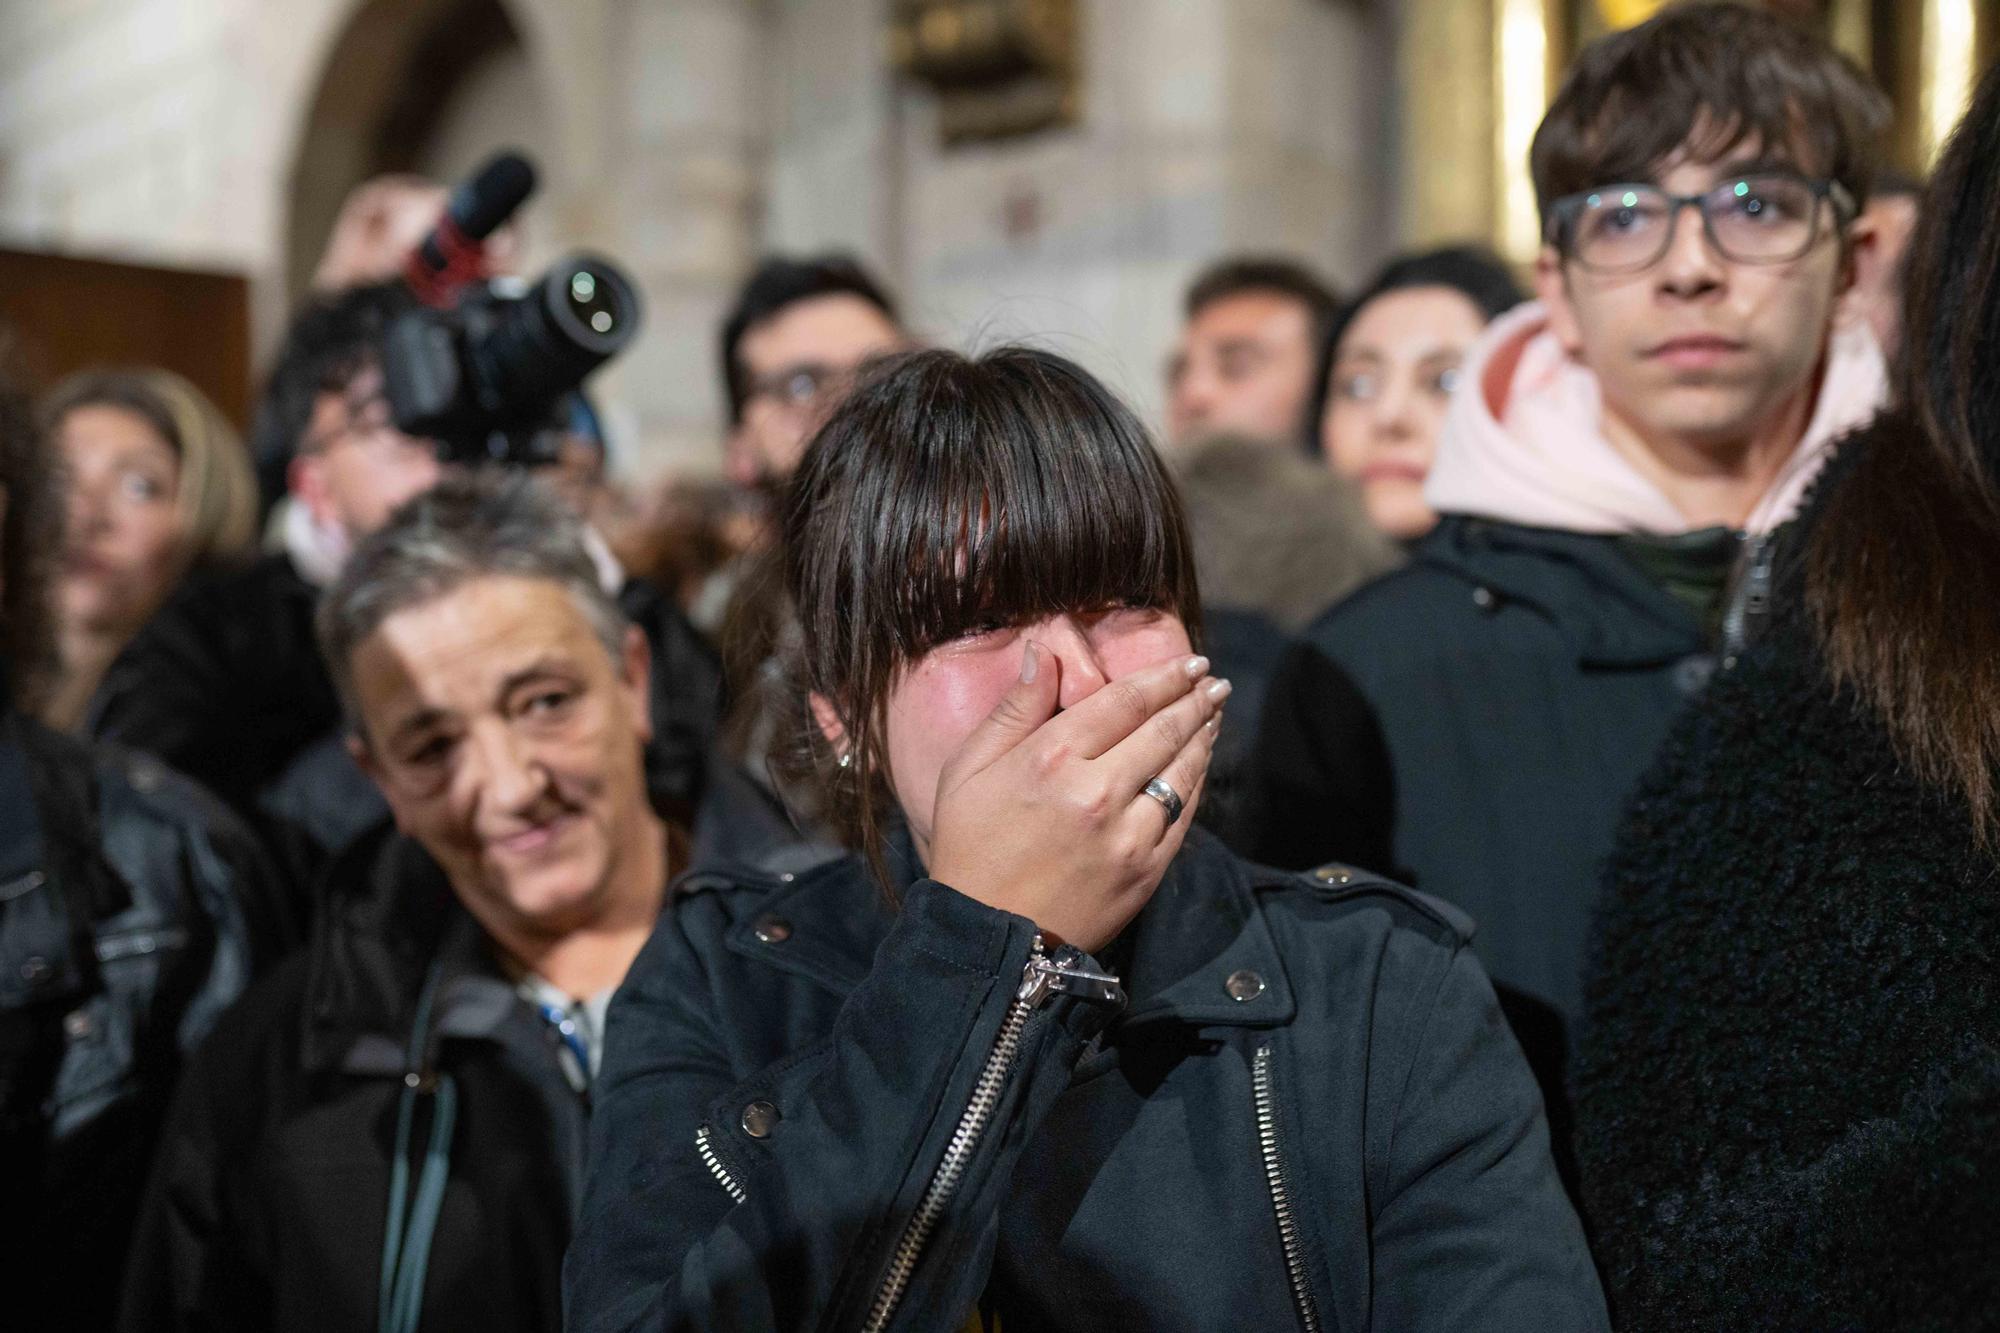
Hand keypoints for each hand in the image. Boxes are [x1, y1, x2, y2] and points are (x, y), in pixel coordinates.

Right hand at [926, 642, 1229, 952]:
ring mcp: (1128, 834)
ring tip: (1214, 711)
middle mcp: (1096, 792)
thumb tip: (1044, 653)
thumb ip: (1014, 709)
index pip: (1123, 702)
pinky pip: (1184, 814)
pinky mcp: (1147, 870)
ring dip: (1203, 735)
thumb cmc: (971, 848)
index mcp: (1050, 760)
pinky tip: (1200, 761)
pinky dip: (1197, 781)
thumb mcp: (968, 771)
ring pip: (1182, 770)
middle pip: (1162, 730)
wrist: (991, 939)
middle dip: (1194, 699)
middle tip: (1213, 681)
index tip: (1188, 662)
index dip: (1162, 677)